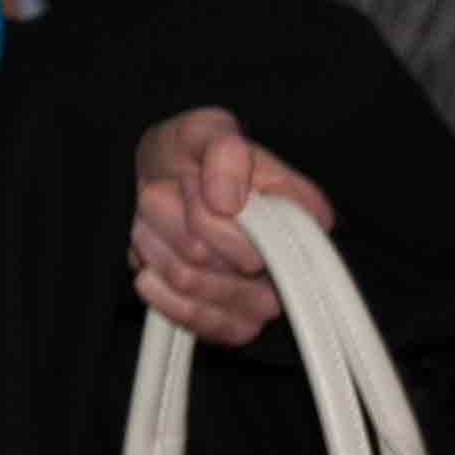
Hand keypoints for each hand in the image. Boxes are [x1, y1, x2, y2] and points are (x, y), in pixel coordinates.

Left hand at [129, 106, 335, 348]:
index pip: (261, 235)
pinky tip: (152, 260)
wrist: (158, 185)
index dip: (211, 213)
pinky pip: (188, 317)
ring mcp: (264, 301)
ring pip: (189, 281)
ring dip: (156, 244)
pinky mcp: (233, 325)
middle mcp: (293, 263)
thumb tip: (227, 202)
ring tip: (158, 222)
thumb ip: (223, 150)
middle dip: (174, 220)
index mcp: (303, 213)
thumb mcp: (204, 130)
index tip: (192, 182)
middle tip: (170, 196)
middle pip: (214, 258)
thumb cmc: (190, 158)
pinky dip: (155, 283)